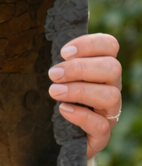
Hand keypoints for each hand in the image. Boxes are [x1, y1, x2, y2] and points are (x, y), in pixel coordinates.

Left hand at [48, 33, 121, 159]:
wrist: (55, 138)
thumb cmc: (57, 100)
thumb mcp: (58, 77)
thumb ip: (61, 59)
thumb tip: (57, 28)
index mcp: (102, 68)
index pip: (110, 46)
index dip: (90, 44)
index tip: (63, 52)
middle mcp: (111, 87)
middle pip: (112, 68)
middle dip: (80, 68)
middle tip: (53, 74)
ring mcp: (109, 112)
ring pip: (110, 95)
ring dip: (80, 90)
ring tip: (54, 92)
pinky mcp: (101, 135)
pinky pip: (100, 125)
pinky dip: (81, 115)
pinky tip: (63, 110)